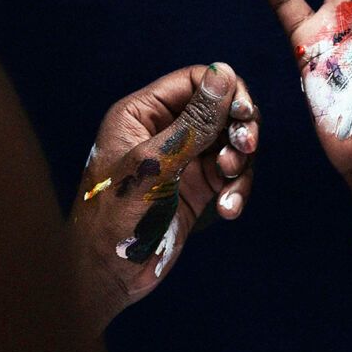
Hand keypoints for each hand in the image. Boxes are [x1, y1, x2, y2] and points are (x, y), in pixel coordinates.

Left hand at [69, 63, 258, 328]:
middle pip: (221, 109)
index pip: (196, 81)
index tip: (244, 116)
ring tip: (230, 184)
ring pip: (231, 144)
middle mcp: (165, 131)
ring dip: (239, 164)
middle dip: (238, 128)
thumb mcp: (156, 165)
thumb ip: (194, 121)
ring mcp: (183, 160)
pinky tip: (229, 210)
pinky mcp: (197, 189)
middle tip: (245, 149)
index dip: (227, 92)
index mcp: (143, 113)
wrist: (106, 278)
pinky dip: (236, 189)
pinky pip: (230, 176)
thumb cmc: (115, 218)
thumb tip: (224, 73)